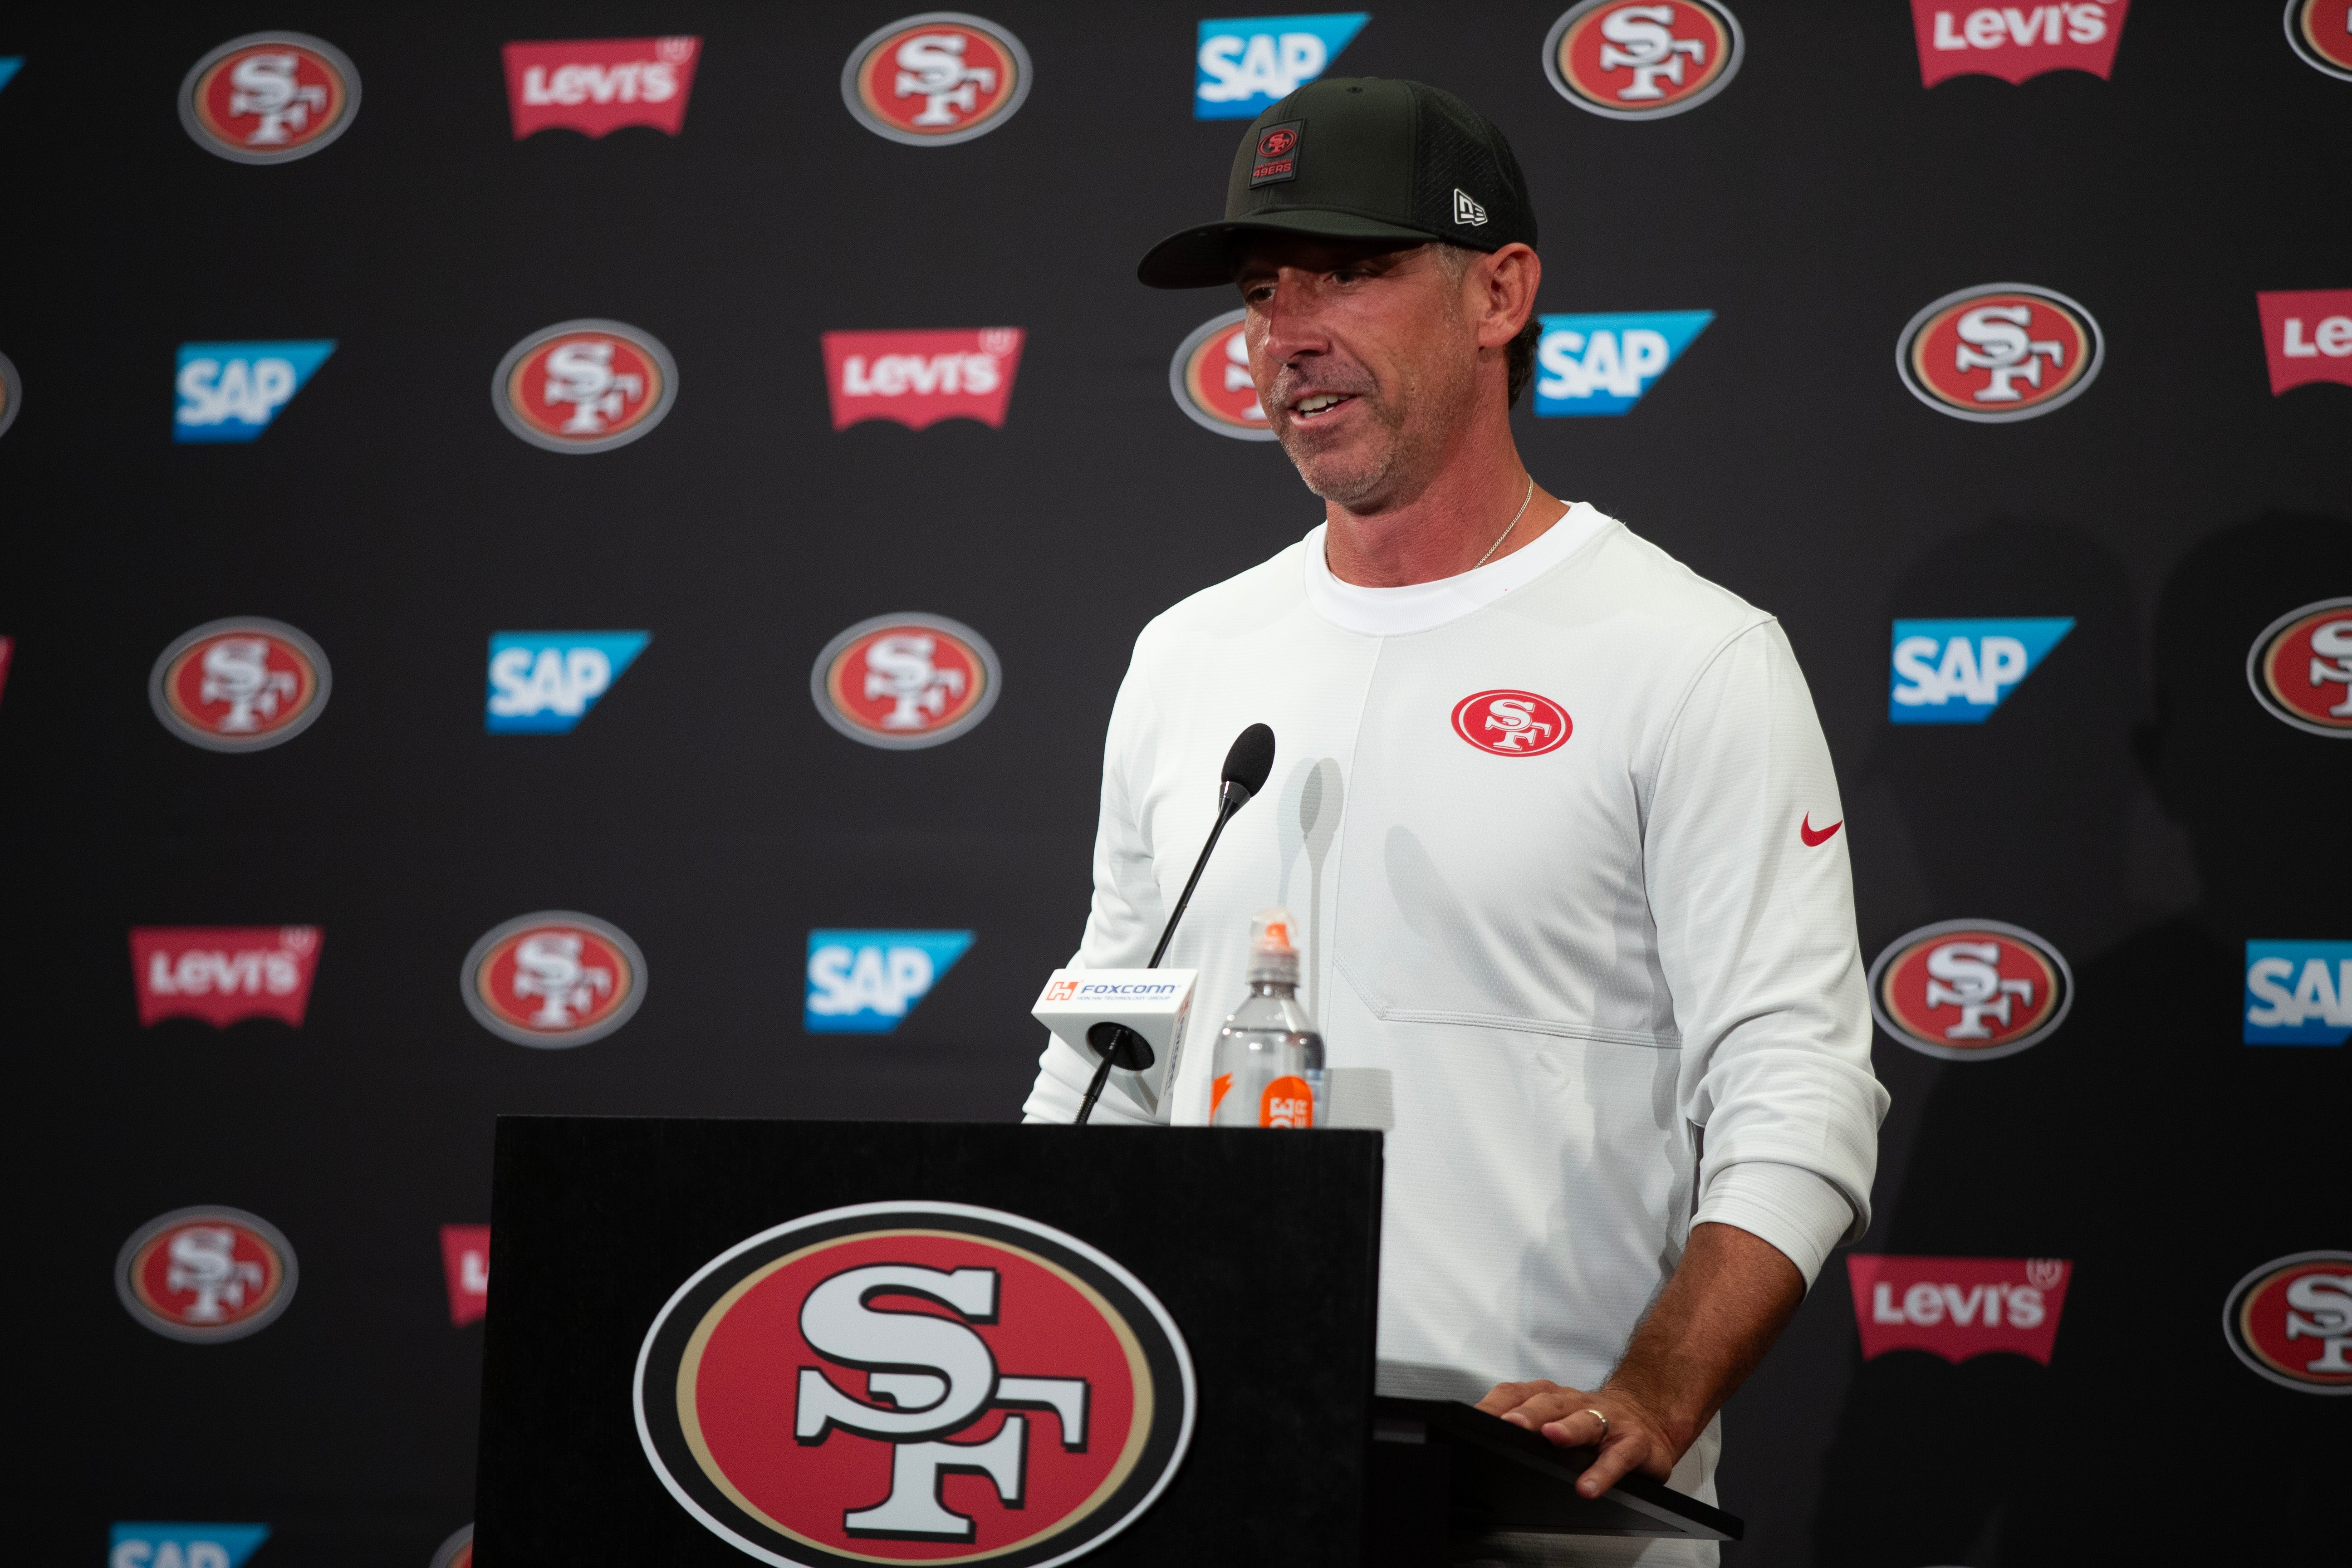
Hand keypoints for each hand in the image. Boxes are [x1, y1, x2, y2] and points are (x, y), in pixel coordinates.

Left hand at [1474, 1379, 1682, 1498]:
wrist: (1650, 1419)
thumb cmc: (1593, 1423)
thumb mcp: (1557, 1419)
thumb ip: (1526, 1427)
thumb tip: (1483, 1442)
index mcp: (1553, 1397)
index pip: (1519, 1393)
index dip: (1497, 1404)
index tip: (1476, 1417)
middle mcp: (1578, 1403)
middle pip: (1550, 1403)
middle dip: (1529, 1413)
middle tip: (1511, 1424)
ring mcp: (1609, 1420)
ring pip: (1587, 1421)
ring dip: (1568, 1428)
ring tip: (1553, 1438)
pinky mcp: (1634, 1443)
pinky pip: (1619, 1456)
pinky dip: (1603, 1471)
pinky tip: (1589, 1486)